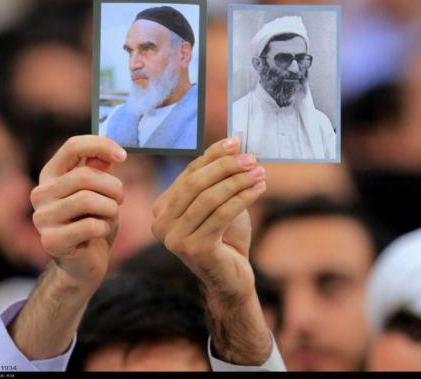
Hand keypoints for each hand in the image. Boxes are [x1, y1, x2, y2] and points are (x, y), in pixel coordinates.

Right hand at [9, 135, 125, 359]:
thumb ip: (99, 169)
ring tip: (110, 217)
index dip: (101, 145)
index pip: (72, 146)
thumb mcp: (99, 192)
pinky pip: (91, 225)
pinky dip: (105, 228)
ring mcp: (42, 218)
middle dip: (113, 188)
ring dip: (111, 209)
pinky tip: (101, 234)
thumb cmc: (92, 224)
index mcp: (50, 175)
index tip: (123, 156)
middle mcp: (40, 194)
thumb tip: (108, 151)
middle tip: (120, 200)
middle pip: (85, 176)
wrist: (84, 265)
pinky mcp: (51, 241)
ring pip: (89, 200)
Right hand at [152, 136, 265, 301]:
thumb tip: (233, 143)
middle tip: (251, 158)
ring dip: (238, 182)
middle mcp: (161, 224)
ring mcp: (174, 238)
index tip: (236, 141)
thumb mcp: (220, 203)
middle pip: (195, 184)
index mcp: (162, 209)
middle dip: (225, 167)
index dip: (213, 155)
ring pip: (209, 198)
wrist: (231, 279)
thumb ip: (219, 177)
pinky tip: (260, 189)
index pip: (188, 173)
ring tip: (260, 172)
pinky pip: (221, 215)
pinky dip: (242, 198)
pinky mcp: (193, 249)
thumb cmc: (226, 238)